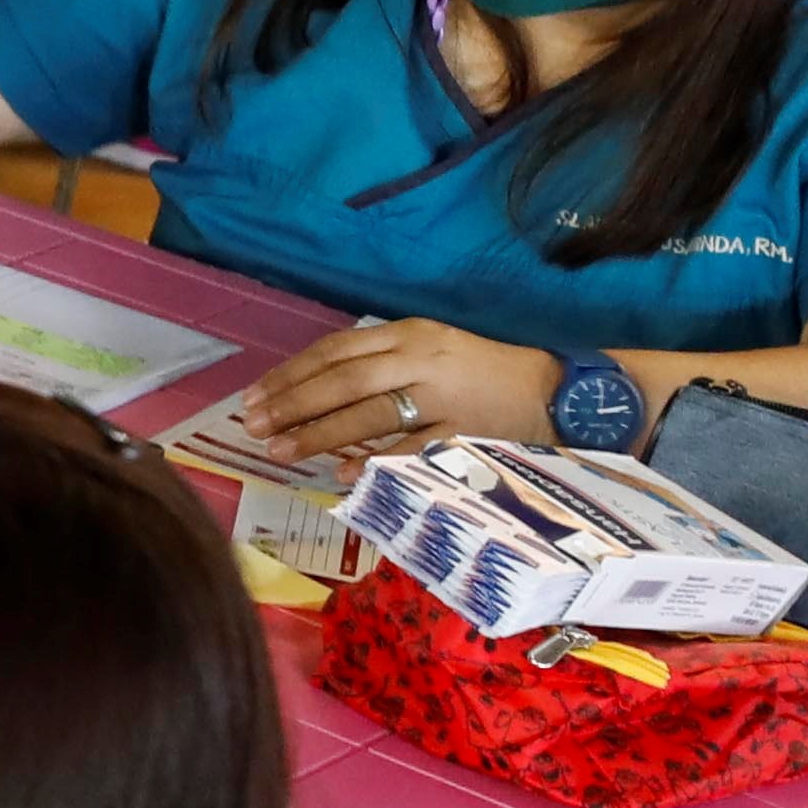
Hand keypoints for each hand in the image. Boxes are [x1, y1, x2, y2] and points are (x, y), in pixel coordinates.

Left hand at [242, 317, 561, 463]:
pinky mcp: (465, 431)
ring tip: (280, 450)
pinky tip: (342, 473)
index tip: (254, 396)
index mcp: (408, 334)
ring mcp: (444, 396)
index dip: (291, 373)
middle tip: (253, 425)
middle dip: (293, 403)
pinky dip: (374, 459)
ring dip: (320, 432)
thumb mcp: (429, 351)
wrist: (555, 391)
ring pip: (371, 411)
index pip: (336, 351)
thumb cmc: (481, 372)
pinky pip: (412, 447)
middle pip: (345, 379)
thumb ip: (378, 363)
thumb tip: (313, 390)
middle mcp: (421, 359)